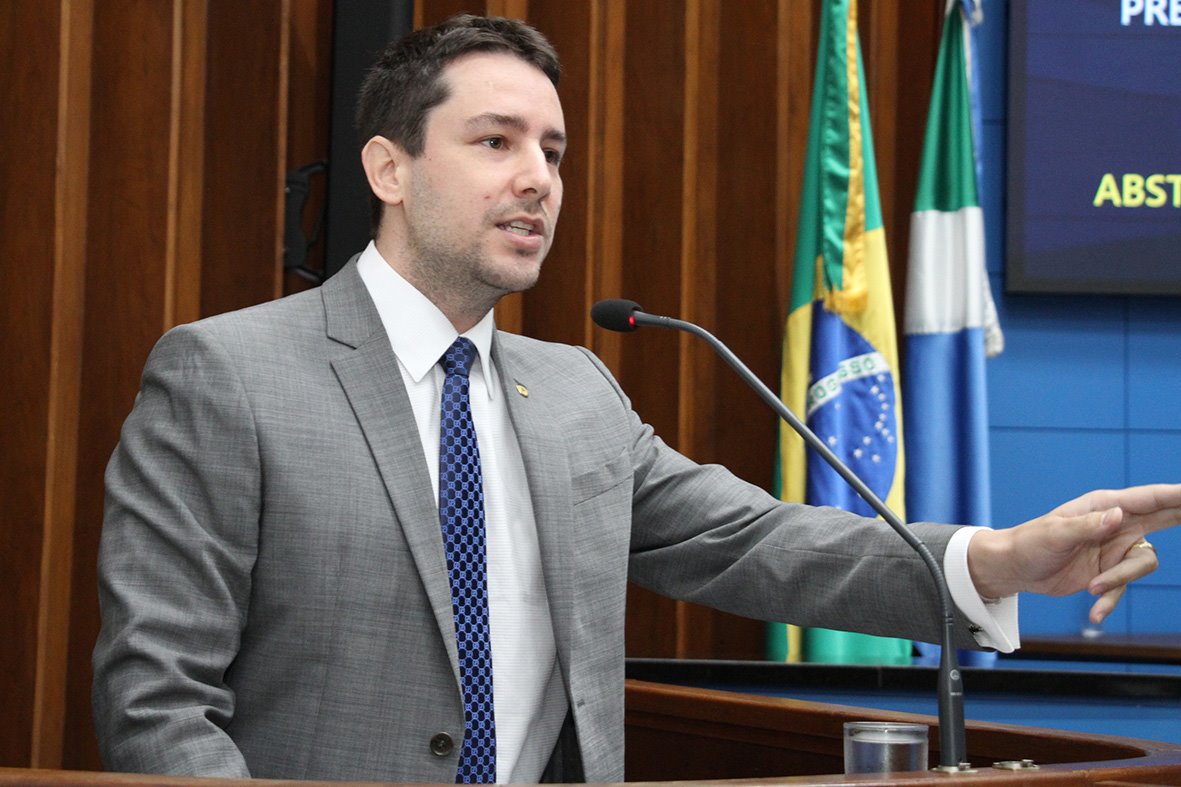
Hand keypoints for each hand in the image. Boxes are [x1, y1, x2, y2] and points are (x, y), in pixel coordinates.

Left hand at [967, 484, 1180, 623]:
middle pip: (1162, 518)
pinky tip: (1094, 613)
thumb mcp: (1056, 534)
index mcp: (1103, 506)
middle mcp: (1115, 525)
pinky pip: (1122, 587)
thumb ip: (1088, 525)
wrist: (1015, 569)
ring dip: (1119, 580)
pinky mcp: (1109, 573)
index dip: (1176, 495)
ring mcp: (1115, 549)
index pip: (1148, 499)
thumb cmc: (1030, 542)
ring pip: (1143, 563)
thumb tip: (1118, 515)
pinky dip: (1109, 600)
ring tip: (1091, 588)